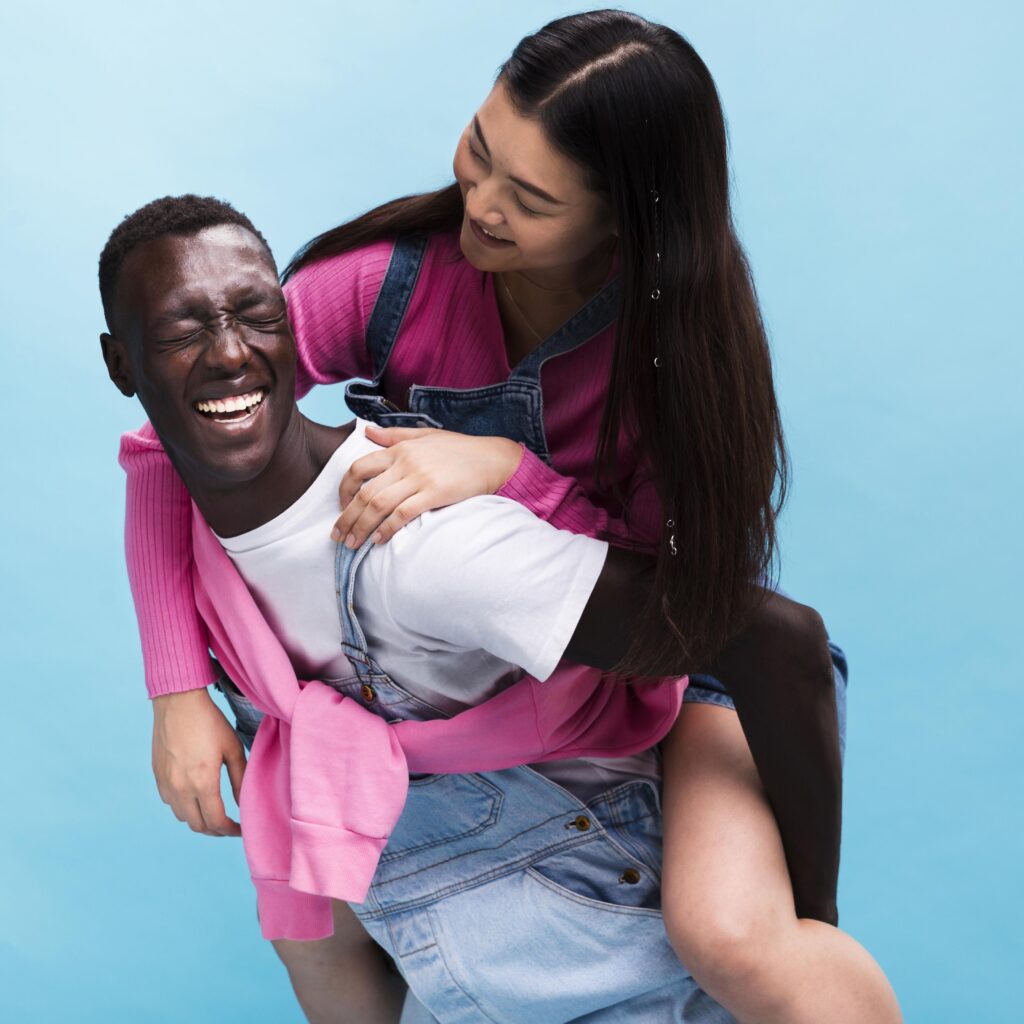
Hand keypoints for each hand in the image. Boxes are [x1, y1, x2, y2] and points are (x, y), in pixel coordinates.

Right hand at [151, 688, 246, 836]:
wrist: (178, 702)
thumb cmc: (210, 722)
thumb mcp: (233, 748)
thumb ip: (239, 779)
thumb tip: (243, 803)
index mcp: (203, 782)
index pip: (216, 821)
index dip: (230, 831)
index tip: (240, 829)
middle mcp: (180, 788)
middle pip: (197, 825)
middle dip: (215, 830)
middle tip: (229, 825)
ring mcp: (166, 783)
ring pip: (182, 816)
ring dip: (199, 820)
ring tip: (214, 812)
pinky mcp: (157, 776)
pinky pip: (170, 802)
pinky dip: (184, 807)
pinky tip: (196, 797)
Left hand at [332, 425, 522, 547]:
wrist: (493, 459)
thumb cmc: (460, 449)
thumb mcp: (425, 435)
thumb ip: (394, 435)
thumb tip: (367, 431)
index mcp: (400, 449)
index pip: (358, 469)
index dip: (344, 490)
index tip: (342, 507)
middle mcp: (405, 463)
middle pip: (365, 492)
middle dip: (347, 518)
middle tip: (338, 536)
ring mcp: (420, 478)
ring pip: (379, 505)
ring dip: (362, 527)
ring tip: (353, 544)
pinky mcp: (435, 494)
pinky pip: (403, 514)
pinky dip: (387, 528)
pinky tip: (379, 540)